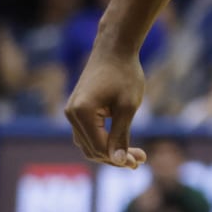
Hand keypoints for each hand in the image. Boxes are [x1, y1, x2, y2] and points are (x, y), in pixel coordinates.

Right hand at [65, 51, 147, 168]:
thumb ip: (121, 135)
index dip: (120, 158)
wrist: (114, 49)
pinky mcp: (76, 109)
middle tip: (141, 160)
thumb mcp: (128, 107)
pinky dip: (103, 140)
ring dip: (109, 151)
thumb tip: (119, 161)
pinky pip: (88, 133)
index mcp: (81, 113)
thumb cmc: (125, 74)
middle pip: (91, 149)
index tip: (141, 161)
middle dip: (115, 157)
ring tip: (136, 156)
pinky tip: (122, 143)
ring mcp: (71, 112)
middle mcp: (71, 114)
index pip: (99, 147)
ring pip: (88, 143)